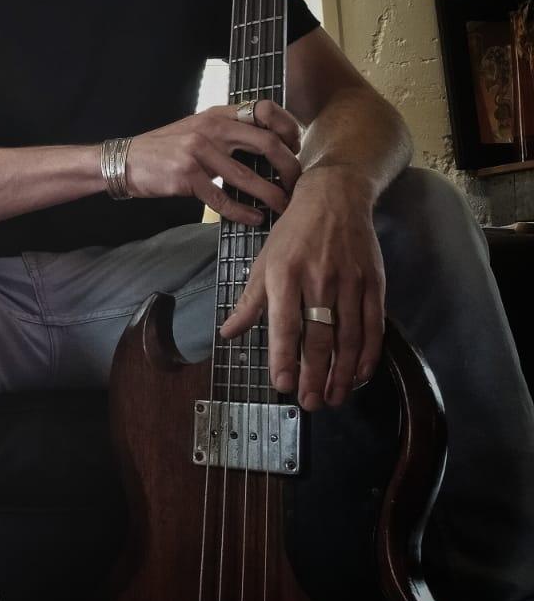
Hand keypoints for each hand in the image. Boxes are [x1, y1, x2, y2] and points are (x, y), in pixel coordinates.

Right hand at [126, 102, 301, 224]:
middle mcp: (211, 129)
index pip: (265, 110)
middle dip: (290, 168)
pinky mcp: (187, 176)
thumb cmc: (165, 148)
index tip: (296, 149)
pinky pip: (223, 199)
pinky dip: (243, 212)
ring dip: (272, 195)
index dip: (288, 129)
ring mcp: (198, 152)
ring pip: (248, 176)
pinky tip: (254, 218)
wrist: (125, 160)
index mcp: (217, 114)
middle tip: (297, 184)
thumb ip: (227, 132)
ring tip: (285, 207)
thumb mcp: (197, 129)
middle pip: (266, 144)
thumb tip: (268, 148)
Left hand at [218, 169, 385, 410]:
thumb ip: (249, 302)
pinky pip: (373, 325)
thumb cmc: (292, 233)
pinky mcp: (374, 282)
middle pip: (319, 336)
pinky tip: (360, 374)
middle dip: (314, 374)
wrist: (335, 197)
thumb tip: (226, 333)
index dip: (284, 357)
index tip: (282, 385)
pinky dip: (368, 353)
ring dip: (342, 372)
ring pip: (349, 336)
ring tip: (332, 397)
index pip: (285, 324)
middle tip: (309, 403)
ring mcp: (350, 281)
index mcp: (285, 275)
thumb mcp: (263, 261)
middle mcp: (318, 279)